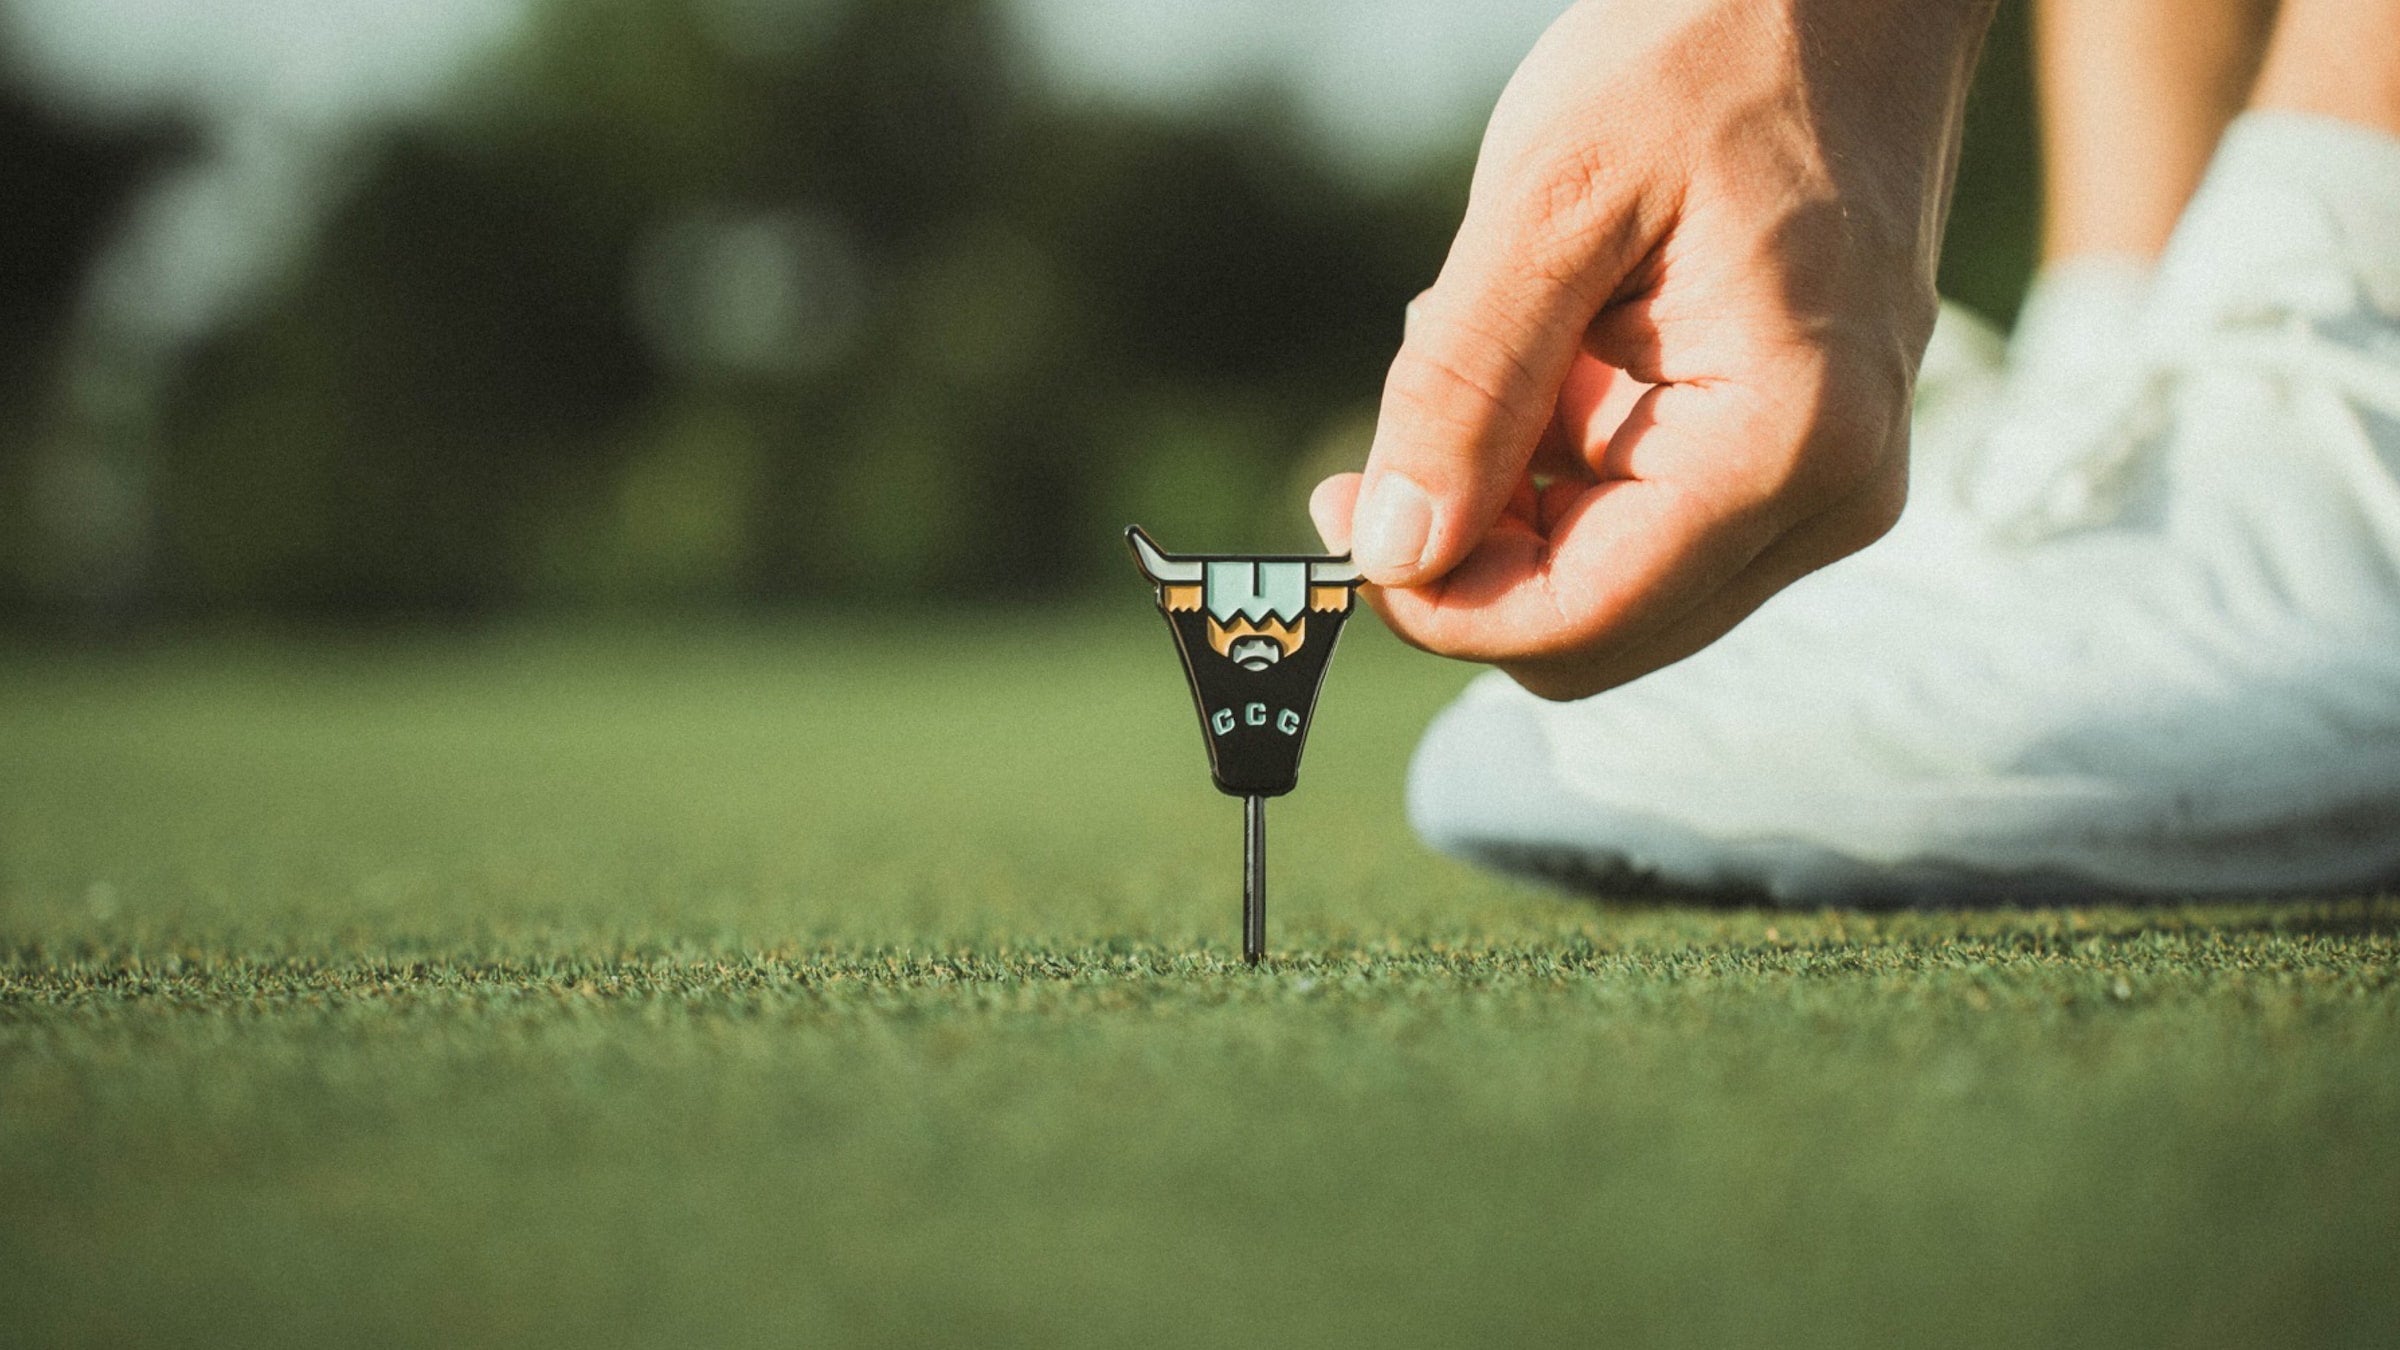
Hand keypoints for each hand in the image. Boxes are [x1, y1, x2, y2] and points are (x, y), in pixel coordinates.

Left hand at [1310, 0, 1994, 698]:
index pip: (1581, 620)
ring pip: (1614, 586)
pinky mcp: (1803, 455)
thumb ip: (1466, 387)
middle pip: (1598, 630)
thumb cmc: (1715, 52)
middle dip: (1475, 555)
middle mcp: (1831, 493)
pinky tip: (1553, 348)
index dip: (1440, 603)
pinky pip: (1647, 522)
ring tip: (1504, 343)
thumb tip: (1394, 551)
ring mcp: (1827, 481)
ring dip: (1518, 503)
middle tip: (1396, 432)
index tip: (1344, 518)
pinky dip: (1565, 467)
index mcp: (1787, 443)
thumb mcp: (1551, 200)